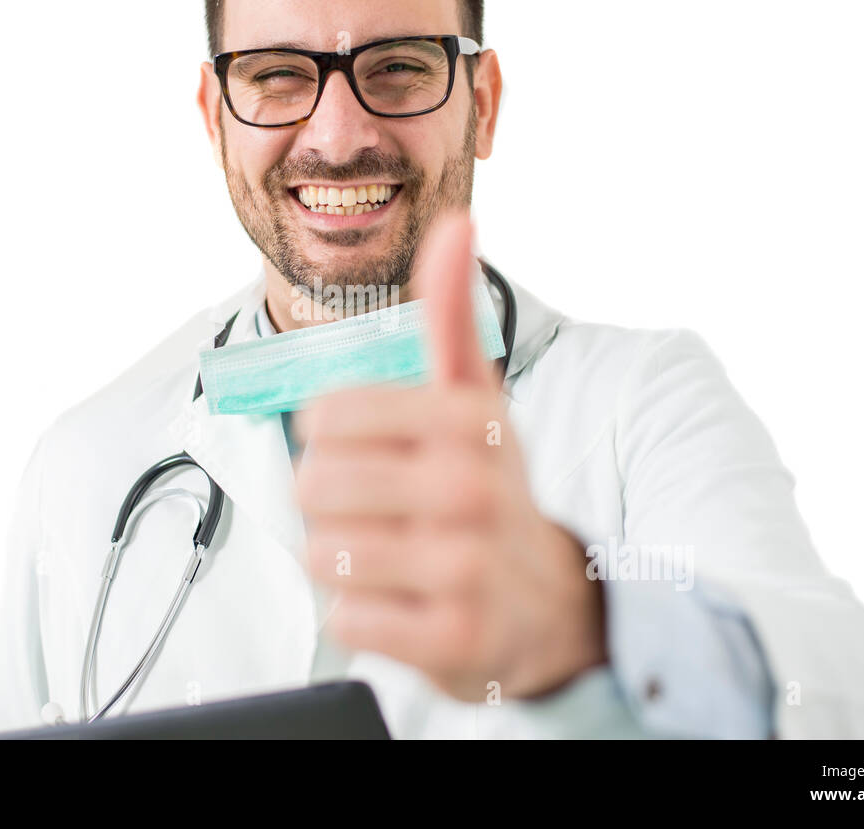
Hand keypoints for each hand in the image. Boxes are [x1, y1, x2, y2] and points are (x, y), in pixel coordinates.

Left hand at [293, 212, 607, 701]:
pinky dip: (364, 614)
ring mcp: (464, 569)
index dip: (334, 439)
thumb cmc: (488, 490)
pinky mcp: (452, 640)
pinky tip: (407, 602)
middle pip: (313, 485)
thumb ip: (452, 314)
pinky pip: (347, 617)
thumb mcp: (476, 400)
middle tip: (385, 511)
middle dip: (334, 502)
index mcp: (468, 422)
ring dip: (345, 558)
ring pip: (323, 552)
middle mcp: (471, 491)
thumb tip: (455, 223)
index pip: (325, 417)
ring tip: (396, 556)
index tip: (374, 450)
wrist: (550, 604)